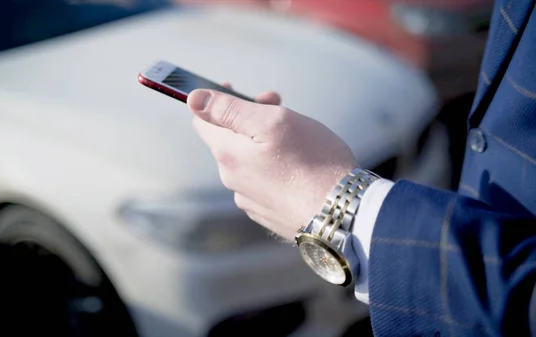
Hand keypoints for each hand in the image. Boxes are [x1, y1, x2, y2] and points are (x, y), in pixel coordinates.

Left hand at [187, 85, 356, 239]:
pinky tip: (299, 167)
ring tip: (295, 140)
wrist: (343, 214)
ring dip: (262, 144)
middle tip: (279, 105)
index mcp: (228, 155)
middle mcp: (232, 180)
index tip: (238, 89)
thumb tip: (192, 99)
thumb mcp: (273, 122)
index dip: (217, 100)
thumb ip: (229, 109)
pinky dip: (274, 168)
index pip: (202, 122)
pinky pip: (262, 182)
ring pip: (247, 161)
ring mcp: (250, 200)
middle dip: (248, 119)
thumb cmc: (313, 162)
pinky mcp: (268, 214)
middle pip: (229, 140)